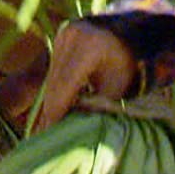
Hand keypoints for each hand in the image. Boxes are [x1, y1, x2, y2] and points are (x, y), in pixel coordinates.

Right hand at [0, 18, 134, 130]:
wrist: (134, 35)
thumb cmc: (129, 65)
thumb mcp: (114, 88)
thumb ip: (91, 106)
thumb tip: (66, 129)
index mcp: (88, 47)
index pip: (64, 86)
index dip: (55, 112)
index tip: (48, 136)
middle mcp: (70, 37)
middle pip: (54, 82)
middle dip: (49, 111)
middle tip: (40, 138)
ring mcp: (64, 35)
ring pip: (52, 77)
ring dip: (50, 102)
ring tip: (42, 129)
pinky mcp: (61, 39)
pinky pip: (55, 70)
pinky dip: (55, 90)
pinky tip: (50, 111)